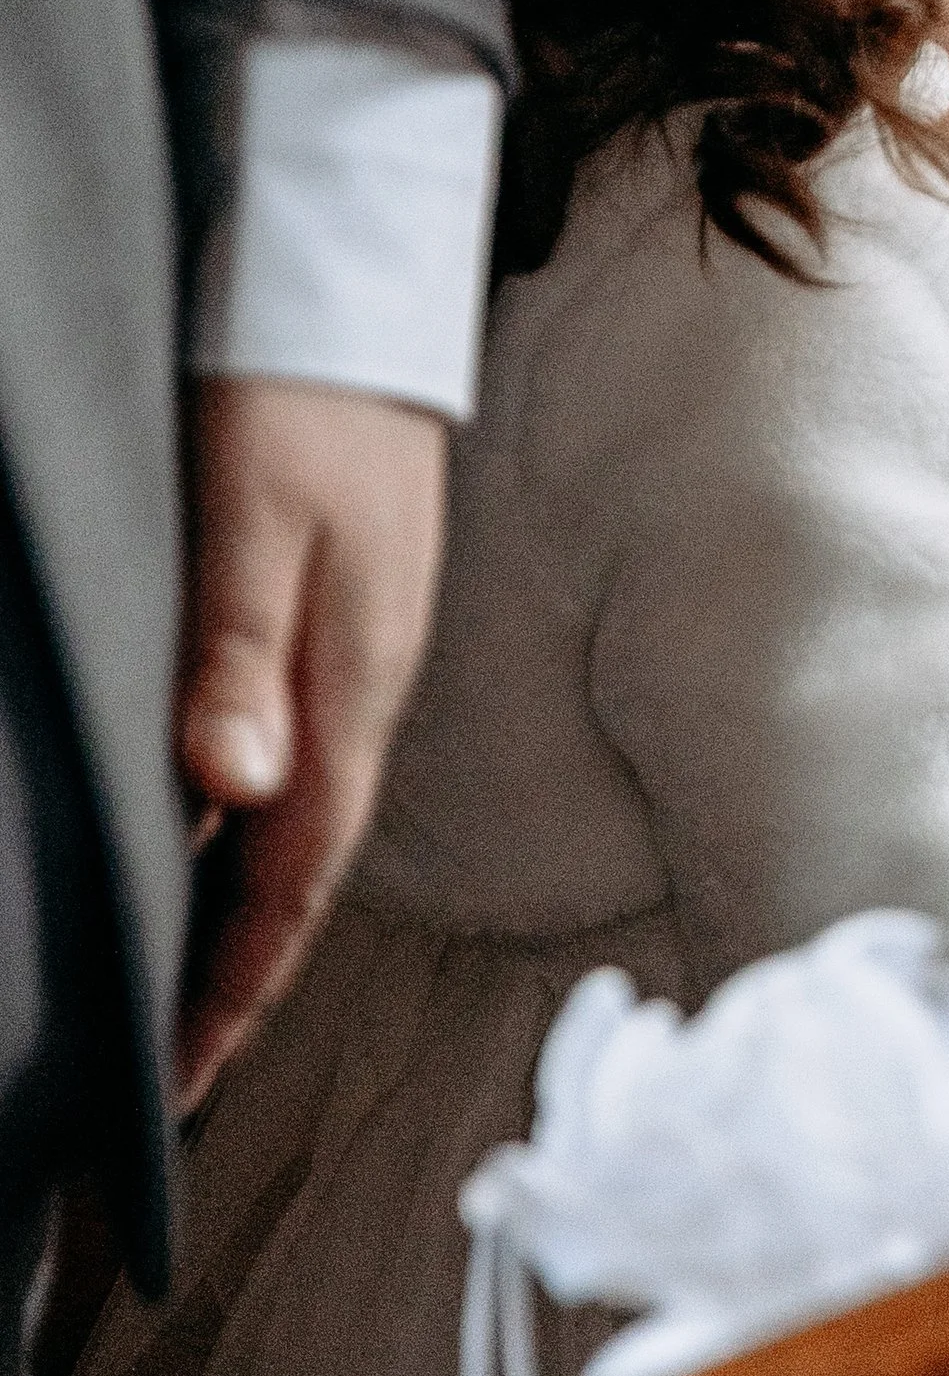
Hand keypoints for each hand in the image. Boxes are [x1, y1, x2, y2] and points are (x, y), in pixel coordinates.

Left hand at [176, 380, 446, 1108]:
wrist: (354, 281)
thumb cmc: (292, 393)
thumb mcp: (250, 519)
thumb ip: (237, 656)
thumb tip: (231, 799)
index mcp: (348, 683)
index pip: (289, 881)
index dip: (230, 993)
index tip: (167, 1094)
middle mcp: (362, 683)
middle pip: (297, 869)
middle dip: (234, 983)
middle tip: (158, 1083)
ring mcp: (357, 647)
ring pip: (297, 817)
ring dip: (241, 911)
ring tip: (174, 988)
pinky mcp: (339, 610)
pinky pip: (293, 758)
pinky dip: (248, 830)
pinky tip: (208, 835)